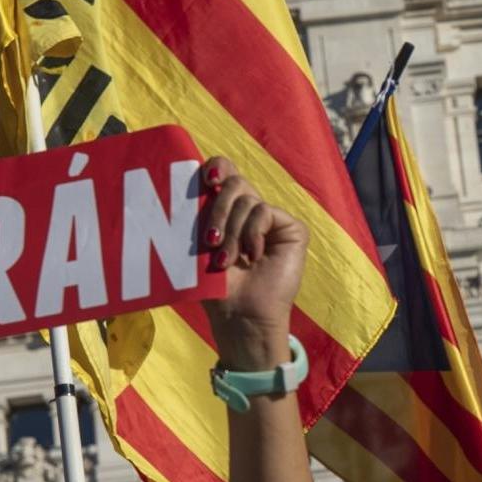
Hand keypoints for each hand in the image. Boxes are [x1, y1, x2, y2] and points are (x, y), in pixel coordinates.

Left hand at [197, 158, 308, 371]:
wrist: (240, 314)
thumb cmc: (215, 286)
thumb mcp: (199, 243)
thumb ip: (198, 211)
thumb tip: (189, 178)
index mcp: (227, 209)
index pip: (225, 170)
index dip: (217, 167)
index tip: (206, 180)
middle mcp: (250, 210)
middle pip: (234, 181)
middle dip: (216, 210)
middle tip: (209, 240)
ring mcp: (272, 218)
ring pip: (247, 199)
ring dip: (231, 232)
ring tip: (227, 260)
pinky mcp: (292, 228)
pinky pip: (264, 212)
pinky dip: (253, 234)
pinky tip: (254, 257)